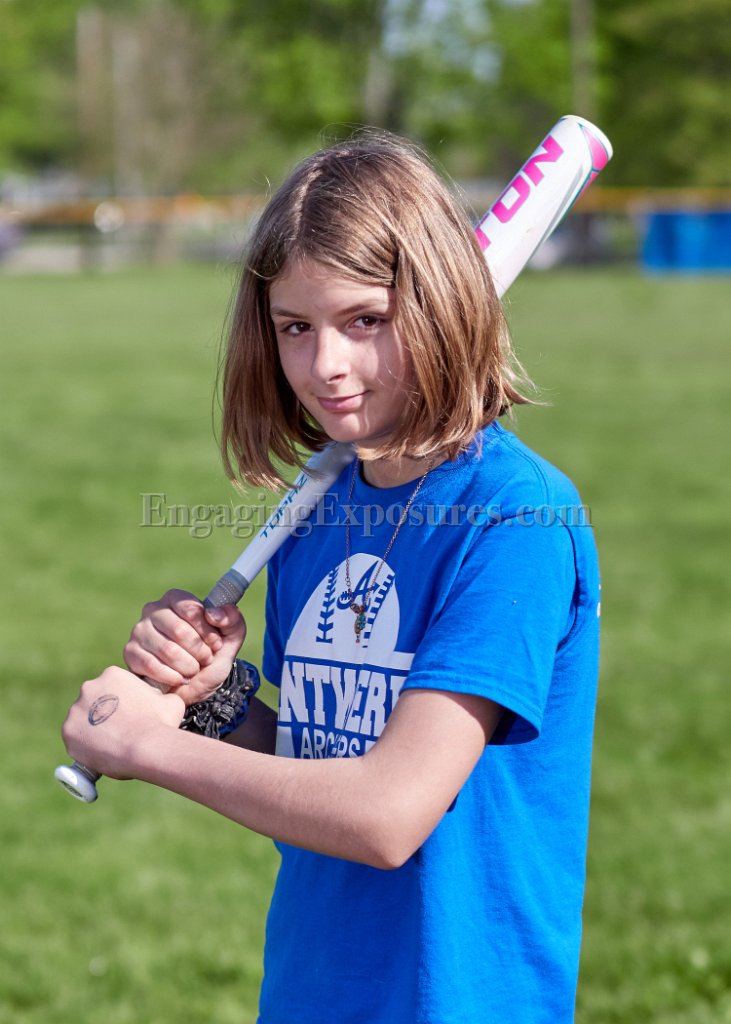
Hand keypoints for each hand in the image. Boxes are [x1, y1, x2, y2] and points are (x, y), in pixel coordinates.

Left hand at [61, 666, 184, 778]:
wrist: (146, 747)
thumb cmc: (161, 722)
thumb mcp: (170, 700)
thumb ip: (162, 696)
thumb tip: (165, 700)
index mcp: (112, 675)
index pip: (113, 686)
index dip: (122, 701)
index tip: (129, 714)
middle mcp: (89, 687)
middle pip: (94, 701)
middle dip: (103, 713)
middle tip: (119, 729)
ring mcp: (76, 711)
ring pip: (82, 720)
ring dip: (93, 729)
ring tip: (110, 744)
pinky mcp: (68, 733)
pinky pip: (76, 740)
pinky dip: (85, 747)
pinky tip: (101, 753)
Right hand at [124, 589, 246, 705]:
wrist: (196, 685)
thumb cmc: (211, 655)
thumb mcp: (231, 637)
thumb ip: (232, 619)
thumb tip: (214, 613)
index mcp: (176, 599)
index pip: (191, 608)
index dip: (207, 630)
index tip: (216, 643)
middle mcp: (153, 610)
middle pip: (179, 630)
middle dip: (199, 651)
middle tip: (205, 659)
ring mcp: (139, 631)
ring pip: (167, 650)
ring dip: (188, 666)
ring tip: (193, 669)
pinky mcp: (131, 652)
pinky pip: (152, 665)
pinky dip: (172, 677)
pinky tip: (179, 679)